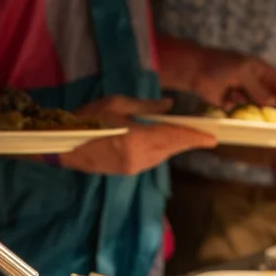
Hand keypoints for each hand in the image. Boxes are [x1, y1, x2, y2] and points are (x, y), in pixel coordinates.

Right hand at [59, 96, 216, 174]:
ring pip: (163, 156)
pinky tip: (165, 143)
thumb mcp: (117, 104)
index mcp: (136, 138)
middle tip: (205, 137)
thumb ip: (146, 107)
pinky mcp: (127, 171)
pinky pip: (152, 160)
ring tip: (187, 137)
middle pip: (171, 148)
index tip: (212, 138)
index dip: (194, 137)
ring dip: (175, 147)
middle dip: (188, 142)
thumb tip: (169, 106)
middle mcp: (138, 157)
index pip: (173, 137)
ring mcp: (132, 167)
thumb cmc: (87, 119)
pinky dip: (162, 151)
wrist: (64, 145)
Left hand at [188, 47, 275, 108]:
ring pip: (257, 106)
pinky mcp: (233, 103)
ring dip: (255, 107)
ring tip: (247, 102)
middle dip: (275, 106)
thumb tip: (272, 102)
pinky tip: (230, 99)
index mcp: (261, 70)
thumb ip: (258, 88)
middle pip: (271, 97)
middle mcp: (255, 82)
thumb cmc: (221, 66)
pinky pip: (242, 110)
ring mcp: (245, 93)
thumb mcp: (243, 73)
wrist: (196, 72)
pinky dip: (239, 107)